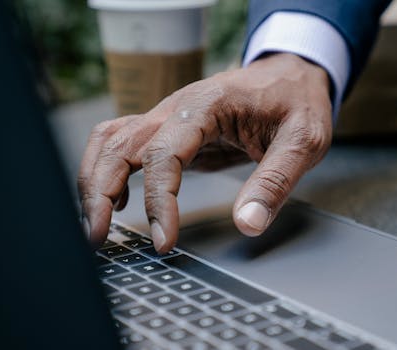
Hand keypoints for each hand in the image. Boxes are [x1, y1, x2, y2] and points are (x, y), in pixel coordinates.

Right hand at [78, 53, 332, 251]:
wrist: (290, 74)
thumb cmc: (296, 102)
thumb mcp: (302, 140)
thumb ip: (276, 181)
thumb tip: (248, 224)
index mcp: (207, 105)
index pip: (164, 153)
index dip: (158, 200)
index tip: (165, 240)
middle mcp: (177, 107)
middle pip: (118, 144)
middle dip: (99, 192)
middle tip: (98, 238)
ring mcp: (169, 117)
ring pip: (110, 142)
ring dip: (94, 181)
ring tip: (96, 226)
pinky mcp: (170, 130)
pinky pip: (124, 145)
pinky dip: (108, 171)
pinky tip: (118, 204)